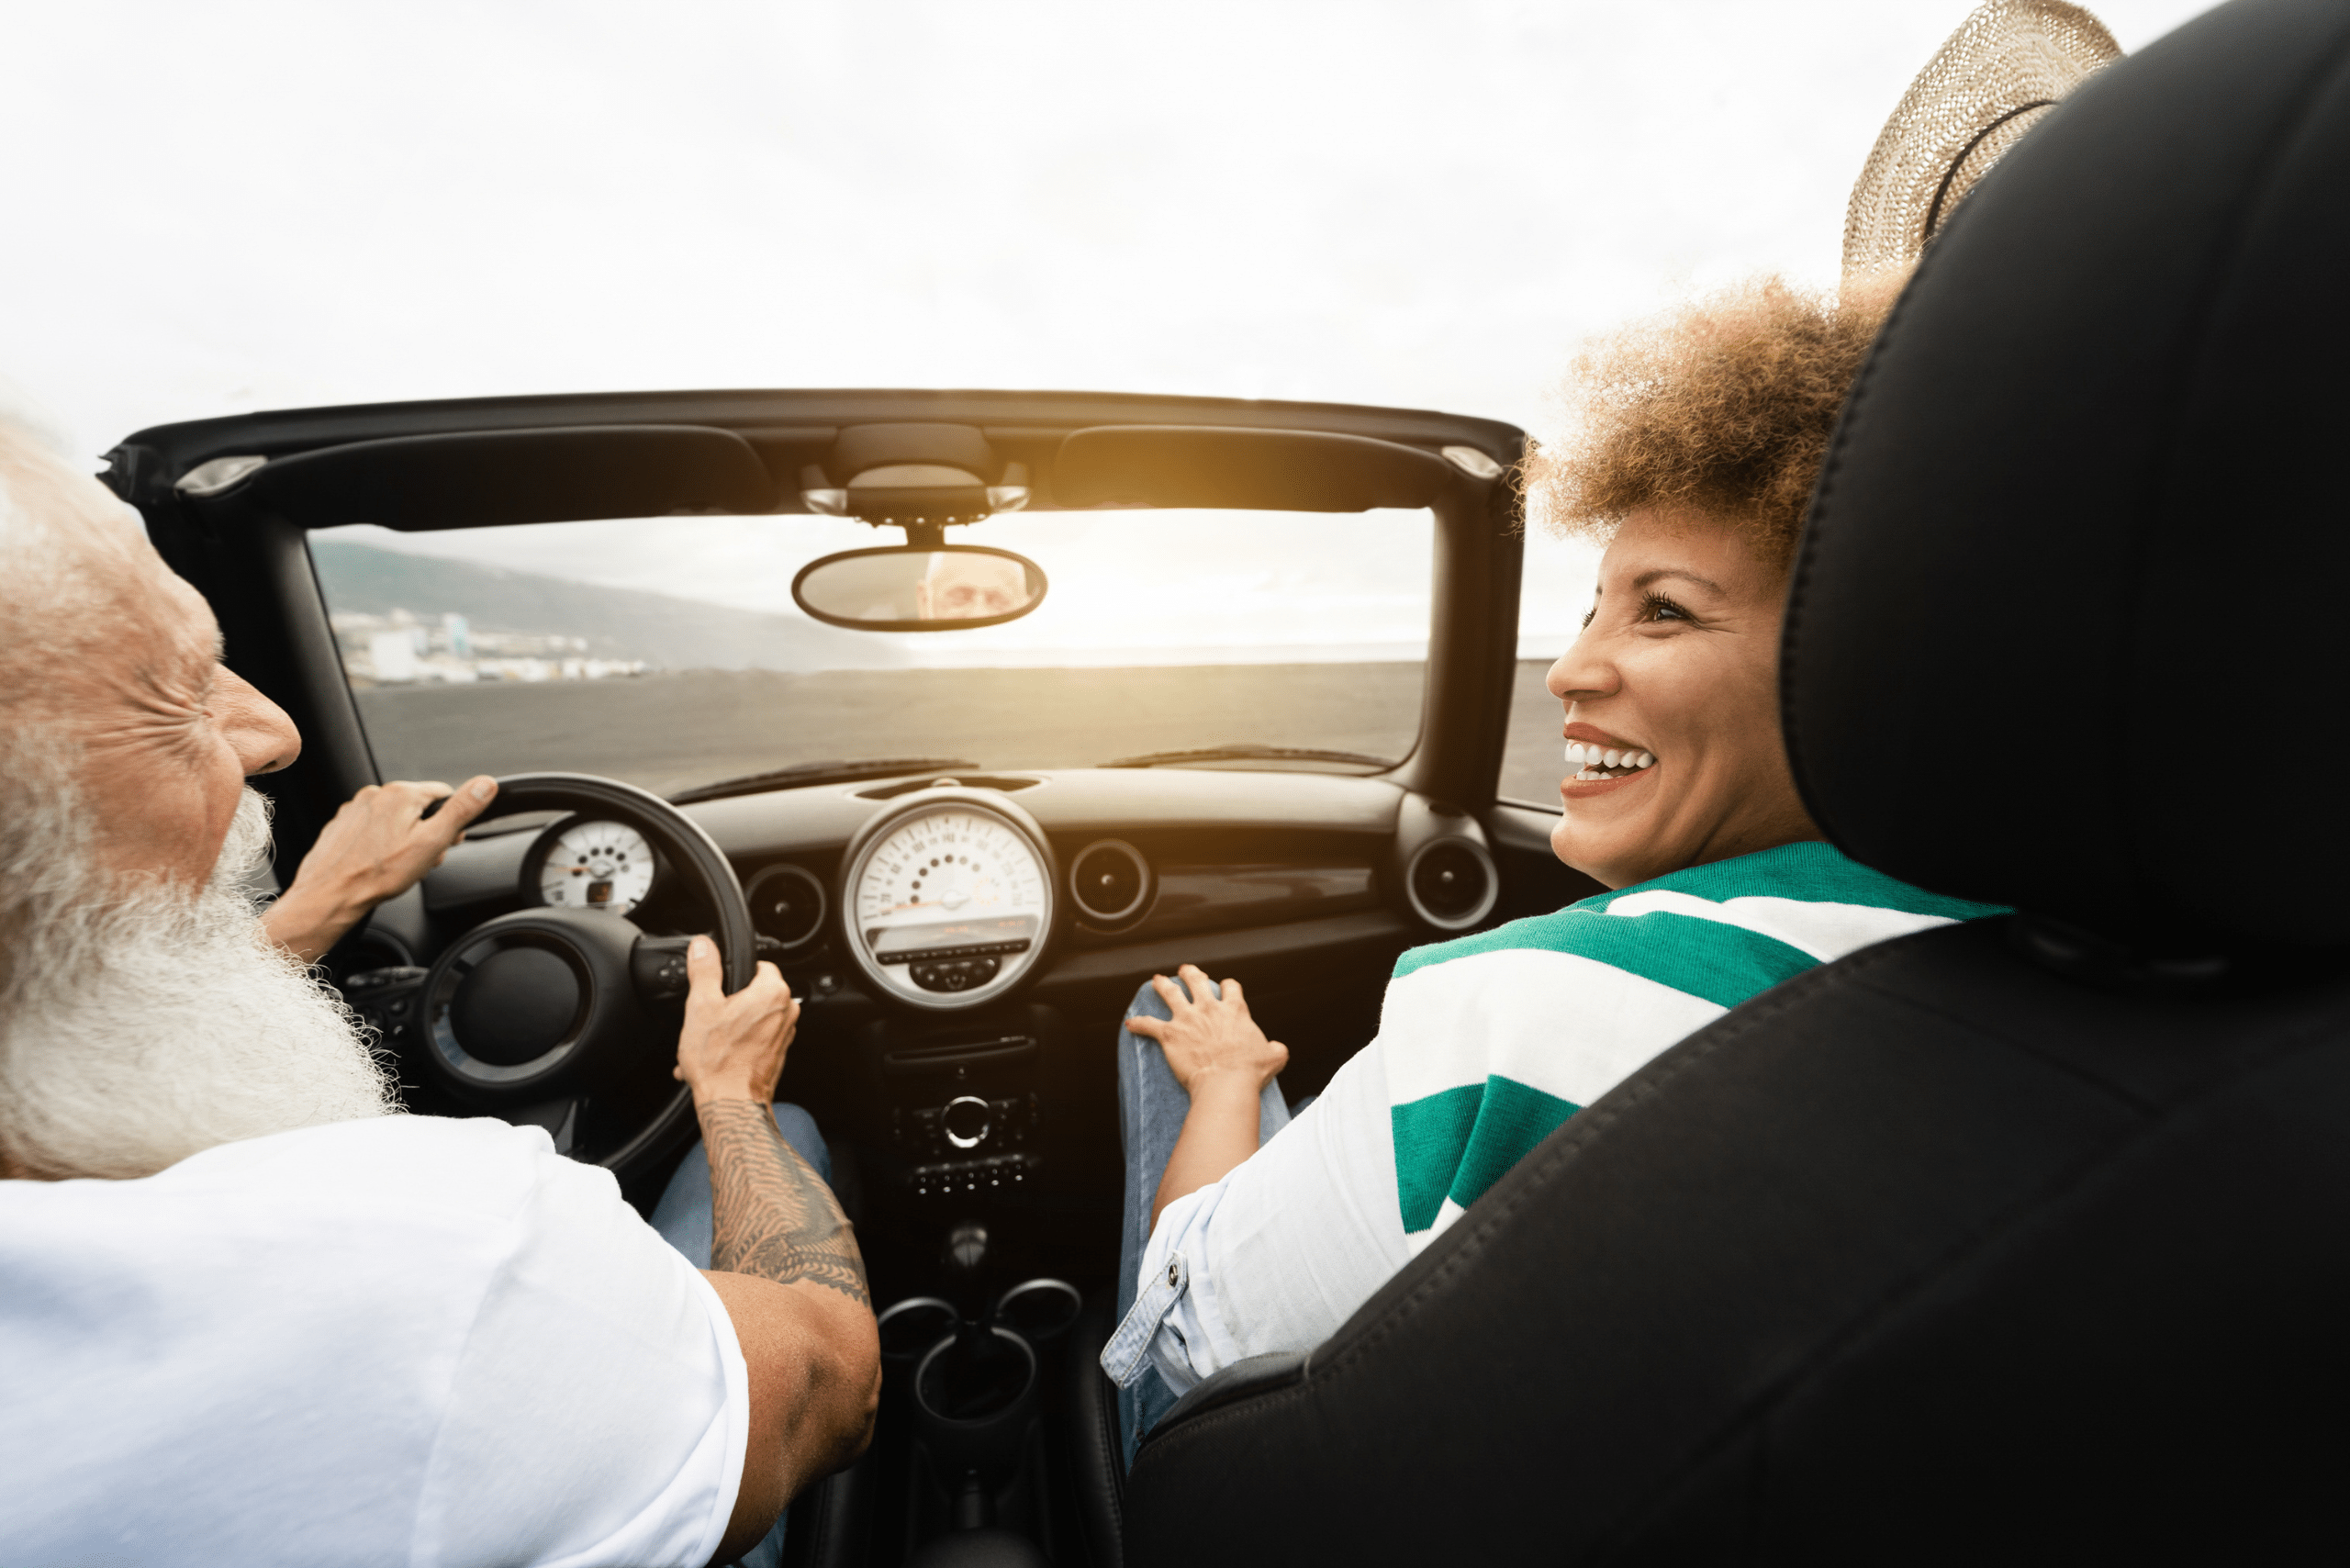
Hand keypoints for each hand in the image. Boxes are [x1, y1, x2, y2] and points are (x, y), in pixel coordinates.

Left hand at [263, 776, 498, 963]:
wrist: (331, 894)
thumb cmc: (378, 874)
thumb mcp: (433, 842)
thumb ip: (461, 810)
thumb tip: (486, 784)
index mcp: (401, 794)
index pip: (444, 795)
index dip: (450, 822)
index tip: (444, 843)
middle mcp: (375, 794)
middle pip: (418, 807)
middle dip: (425, 832)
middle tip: (419, 859)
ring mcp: (355, 808)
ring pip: (394, 818)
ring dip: (402, 837)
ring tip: (396, 864)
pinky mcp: (342, 824)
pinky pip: (371, 828)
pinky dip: (378, 843)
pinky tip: (377, 862)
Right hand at [675, 935, 799, 1105]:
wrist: (730, 1103)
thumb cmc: (719, 1061)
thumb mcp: (702, 1005)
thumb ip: (704, 970)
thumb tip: (703, 946)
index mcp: (774, 992)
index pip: (758, 964)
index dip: (733, 973)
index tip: (716, 986)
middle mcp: (786, 1012)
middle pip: (752, 993)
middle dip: (726, 1005)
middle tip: (706, 1019)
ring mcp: (784, 1035)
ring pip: (749, 1019)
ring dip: (725, 1028)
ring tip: (704, 1043)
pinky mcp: (777, 1054)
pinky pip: (752, 1040)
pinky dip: (733, 1044)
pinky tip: (712, 1057)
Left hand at [1126, 963, 1288, 1095]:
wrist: (1226, 1083)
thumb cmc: (1250, 1071)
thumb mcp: (1274, 1056)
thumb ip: (1276, 1048)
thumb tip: (1277, 1049)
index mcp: (1234, 1010)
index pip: (1230, 987)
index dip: (1227, 986)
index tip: (1224, 988)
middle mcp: (1209, 1008)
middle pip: (1196, 981)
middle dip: (1190, 974)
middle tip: (1185, 971)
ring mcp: (1187, 1019)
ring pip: (1170, 993)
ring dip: (1162, 985)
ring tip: (1157, 980)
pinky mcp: (1169, 1034)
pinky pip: (1148, 1024)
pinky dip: (1138, 1023)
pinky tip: (1130, 1023)